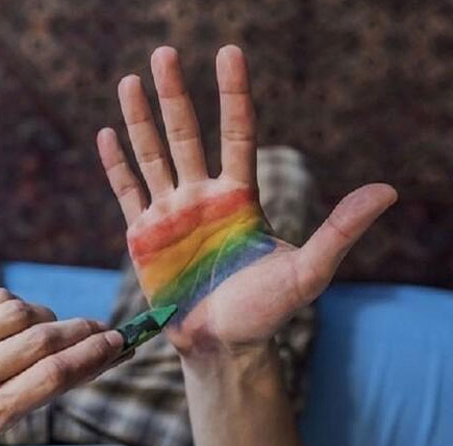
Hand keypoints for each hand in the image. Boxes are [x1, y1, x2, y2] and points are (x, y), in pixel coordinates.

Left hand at [0, 288, 124, 443]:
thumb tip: (109, 353)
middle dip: (83, 332)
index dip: (93, 355)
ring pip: (23, 313)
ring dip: (49, 318)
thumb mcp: (9, 414)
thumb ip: (53, 384)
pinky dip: (21, 306)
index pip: (53, 376)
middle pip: (43, 342)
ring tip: (49, 331)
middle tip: (104, 330)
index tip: (119, 343)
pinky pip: (0, 298)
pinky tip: (21, 321)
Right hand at [97, 45, 396, 356]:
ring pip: (152, 155)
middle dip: (174, 94)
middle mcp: (202, 196)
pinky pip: (126, 190)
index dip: (233, 93)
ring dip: (139, 118)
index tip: (229, 53)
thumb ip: (340, 231)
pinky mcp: (142, 234)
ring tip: (129, 79)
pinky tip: (106, 133)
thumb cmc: (265, 311)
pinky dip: (115, 163)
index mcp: (239, 196)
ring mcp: (170, 212)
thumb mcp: (307, 272)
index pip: (235, 133)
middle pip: (186, 134)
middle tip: (165, 51)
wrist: (221, 345)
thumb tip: (388, 191)